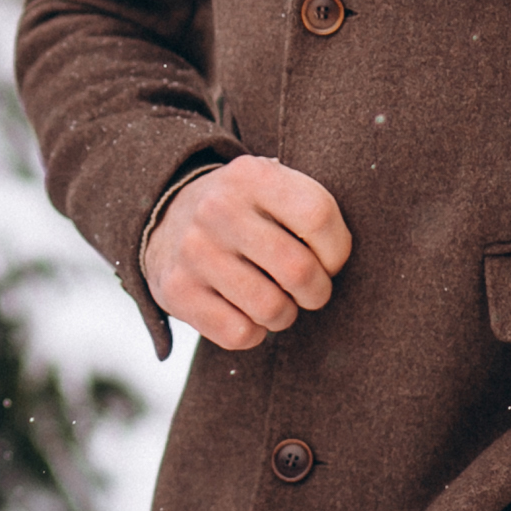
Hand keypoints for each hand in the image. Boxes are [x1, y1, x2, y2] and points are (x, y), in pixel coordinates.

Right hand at [138, 156, 351, 349]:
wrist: (166, 217)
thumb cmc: (245, 211)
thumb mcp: (272, 186)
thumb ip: (310, 208)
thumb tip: (343, 258)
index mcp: (250, 176)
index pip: (318, 216)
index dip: (337, 250)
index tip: (328, 259)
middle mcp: (217, 209)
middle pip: (299, 270)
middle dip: (316, 291)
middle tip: (308, 288)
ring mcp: (193, 251)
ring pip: (272, 309)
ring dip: (285, 314)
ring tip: (275, 298)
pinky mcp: (176, 290)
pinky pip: (239, 333)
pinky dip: (253, 332)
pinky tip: (244, 311)